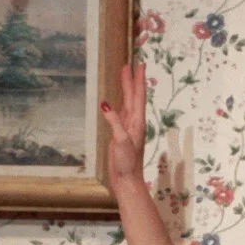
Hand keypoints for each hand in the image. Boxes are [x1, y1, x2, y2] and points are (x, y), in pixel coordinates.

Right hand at [100, 62, 148, 188]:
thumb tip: (105, 103)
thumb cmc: (126, 163)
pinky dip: (119, 103)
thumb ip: (114, 122)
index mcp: (136, 122)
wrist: (127, 180)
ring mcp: (127, 128)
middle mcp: (134, 123)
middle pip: (133, 96)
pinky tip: (117, 100)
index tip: (140, 64)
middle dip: (132, 80)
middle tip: (131, 63)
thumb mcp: (120, 140)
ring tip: (125, 75)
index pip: (138, 96)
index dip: (138, 80)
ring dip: (127, 89)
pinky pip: (120, 113)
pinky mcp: (120, 134)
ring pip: (128, 103)